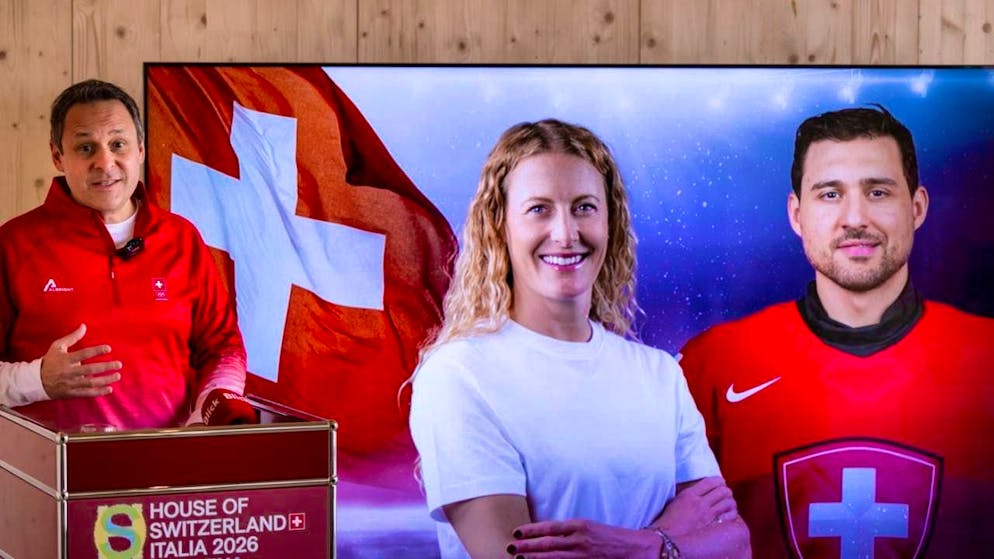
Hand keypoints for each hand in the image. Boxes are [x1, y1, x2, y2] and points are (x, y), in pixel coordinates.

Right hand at [40, 324, 121, 398]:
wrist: (36, 381)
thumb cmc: (50, 361)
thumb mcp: (57, 347)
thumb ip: (72, 337)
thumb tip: (84, 326)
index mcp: (65, 359)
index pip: (83, 354)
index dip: (96, 351)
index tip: (109, 348)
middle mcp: (68, 372)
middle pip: (89, 370)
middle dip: (106, 367)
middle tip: (119, 364)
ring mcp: (70, 384)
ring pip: (90, 383)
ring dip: (105, 380)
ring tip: (117, 376)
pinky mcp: (71, 393)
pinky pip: (86, 394)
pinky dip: (98, 392)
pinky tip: (109, 389)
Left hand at [506, 518, 658, 558]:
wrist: (637, 548)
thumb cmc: (611, 537)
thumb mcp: (590, 527)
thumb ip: (570, 531)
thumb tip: (546, 536)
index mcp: (580, 525)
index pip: (550, 527)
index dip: (531, 531)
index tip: (516, 533)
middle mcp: (580, 539)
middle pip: (548, 544)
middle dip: (527, 547)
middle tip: (510, 549)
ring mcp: (584, 555)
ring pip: (553, 558)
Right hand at [655, 476, 738, 535]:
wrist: (668, 537)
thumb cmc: (669, 520)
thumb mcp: (676, 500)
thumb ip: (689, 493)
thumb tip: (700, 488)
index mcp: (689, 494)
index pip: (710, 482)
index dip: (719, 481)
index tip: (721, 483)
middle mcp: (700, 503)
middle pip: (722, 491)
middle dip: (726, 491)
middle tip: (726, 494)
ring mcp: (707, 515)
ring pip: (728, 502)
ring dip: (730, 502)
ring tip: (729, 503)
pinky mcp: (712, 526)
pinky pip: (729, 516)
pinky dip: (732, 514)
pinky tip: (729, 514)